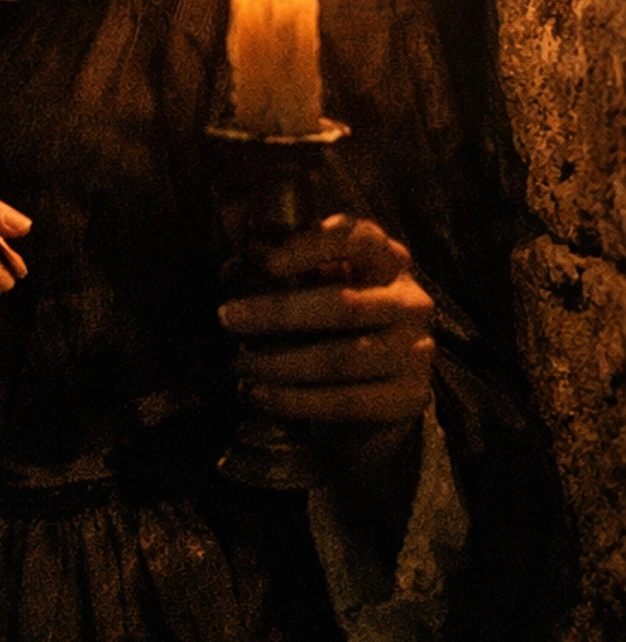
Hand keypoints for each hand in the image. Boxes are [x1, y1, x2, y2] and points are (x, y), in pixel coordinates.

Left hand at [218, 215, 434, 512]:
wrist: (378, 390)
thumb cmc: (335, 322)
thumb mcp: (316, 286)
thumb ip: (283, 271)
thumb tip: (235, 269)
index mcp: (386, 259)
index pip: (357, 239)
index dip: (309, 246)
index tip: (262, 261)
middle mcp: (410, 301)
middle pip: (344, 304)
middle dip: (278, 311)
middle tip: (226, 316)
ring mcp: (415, 350)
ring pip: (341, 358)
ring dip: (280, 363)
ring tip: (237, 362)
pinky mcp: (409, 397)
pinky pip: (346, 402)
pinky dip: (293, 400)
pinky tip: (257, 394)